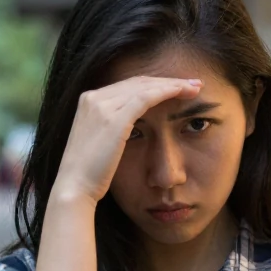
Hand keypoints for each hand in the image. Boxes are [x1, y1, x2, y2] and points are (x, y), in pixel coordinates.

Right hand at [53, 76, 202, 202]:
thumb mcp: (100, 144)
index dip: (154, 85)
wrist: (75, 189)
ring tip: (195, 87)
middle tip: (193, 83)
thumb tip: (136, 129)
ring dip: (173, 84)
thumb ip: (112, 129)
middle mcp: (92, 97)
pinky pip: (146, 97)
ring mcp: (101, 105)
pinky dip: (167, 92)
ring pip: (145, 86)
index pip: (128, 86)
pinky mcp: (114, 118)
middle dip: (167, 81)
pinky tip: (184, 94)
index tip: (176, 88)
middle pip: (138, 81)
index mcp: (88, 101)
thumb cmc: (90, 175)